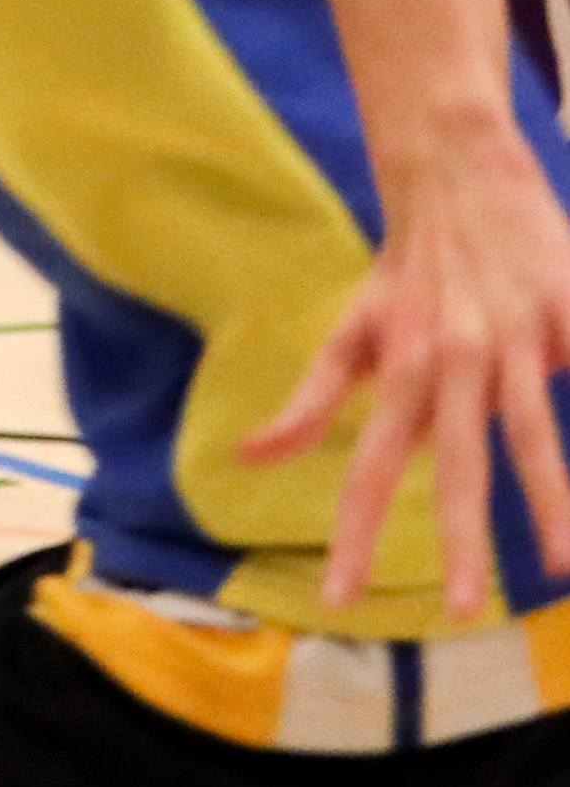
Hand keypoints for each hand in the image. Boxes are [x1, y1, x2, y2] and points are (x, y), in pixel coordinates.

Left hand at [240, 116, 569, 616]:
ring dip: (553, 503)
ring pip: (536, 434)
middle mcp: (457, 363)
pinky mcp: (567, 312)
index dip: (352, 533)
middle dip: (464, 542)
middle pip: (458, 466)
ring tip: (565, 567)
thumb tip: (249, 457)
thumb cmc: (406, 271)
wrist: (456, 173)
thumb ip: (310, 402)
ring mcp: (517, 340)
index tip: (339, 598)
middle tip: (466, 614)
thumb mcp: (351, 333)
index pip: (366, 468)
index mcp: (401, 372)